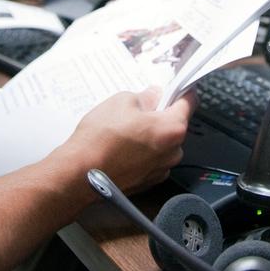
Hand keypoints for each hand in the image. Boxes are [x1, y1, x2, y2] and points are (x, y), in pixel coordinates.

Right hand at [62, 87, 195, 193]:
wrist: (80, 174)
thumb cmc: (100, 139)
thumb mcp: (122, 101)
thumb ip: (145, 97)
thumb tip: (153, 97)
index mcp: (172, 128)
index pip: (189, 102)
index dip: (181, 91)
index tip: (174, 88)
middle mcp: (172, 152)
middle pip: (175, 126)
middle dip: (160, 116)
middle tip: (139, 110)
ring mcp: (160, 170)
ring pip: (163, 145)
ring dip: (151, 136)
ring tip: (125, 132)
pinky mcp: (148, 182)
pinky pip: (152, 160)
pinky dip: (143, 153)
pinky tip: (123, 148)